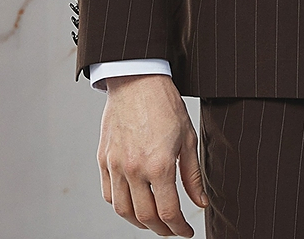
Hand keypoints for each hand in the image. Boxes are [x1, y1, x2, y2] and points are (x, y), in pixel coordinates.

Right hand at [97, 74, 208, 235]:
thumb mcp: (187, 138)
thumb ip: (192, 175)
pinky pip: (108, 194)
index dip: (179, 228)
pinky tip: (132, 204)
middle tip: (172, 228)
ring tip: (153, 221)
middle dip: (161, 228)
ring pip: (123, 211)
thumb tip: (200, 202)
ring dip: (139, 222)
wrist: (137, 80)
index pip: (168, 212)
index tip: (185, 232)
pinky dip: (120, 206)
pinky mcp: (103, 160)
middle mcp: (134, 169)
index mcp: (158, 164)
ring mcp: (115, 165)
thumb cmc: (164, 104)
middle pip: (145, 216)